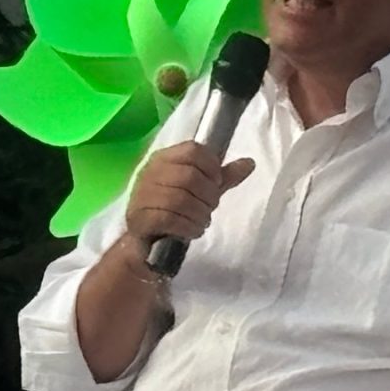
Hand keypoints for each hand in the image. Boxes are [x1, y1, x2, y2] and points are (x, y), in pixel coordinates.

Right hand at [120, 142, 255, 258]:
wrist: (147, 240)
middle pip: (189, 176)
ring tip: (201, 222)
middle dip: (208, 196)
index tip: (216, 183)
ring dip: (199, 215)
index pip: (193, 150)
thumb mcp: (200, 191)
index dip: (212, 167)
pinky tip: (192, 231)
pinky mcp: (139, 218)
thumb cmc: (175, 210)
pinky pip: (169, 219)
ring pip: (180, 200)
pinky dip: (188, 227)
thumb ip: (222, 177)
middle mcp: (150, 172)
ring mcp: (142, 195)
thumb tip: (250, 163)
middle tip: (209, 208)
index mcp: (164, 158)